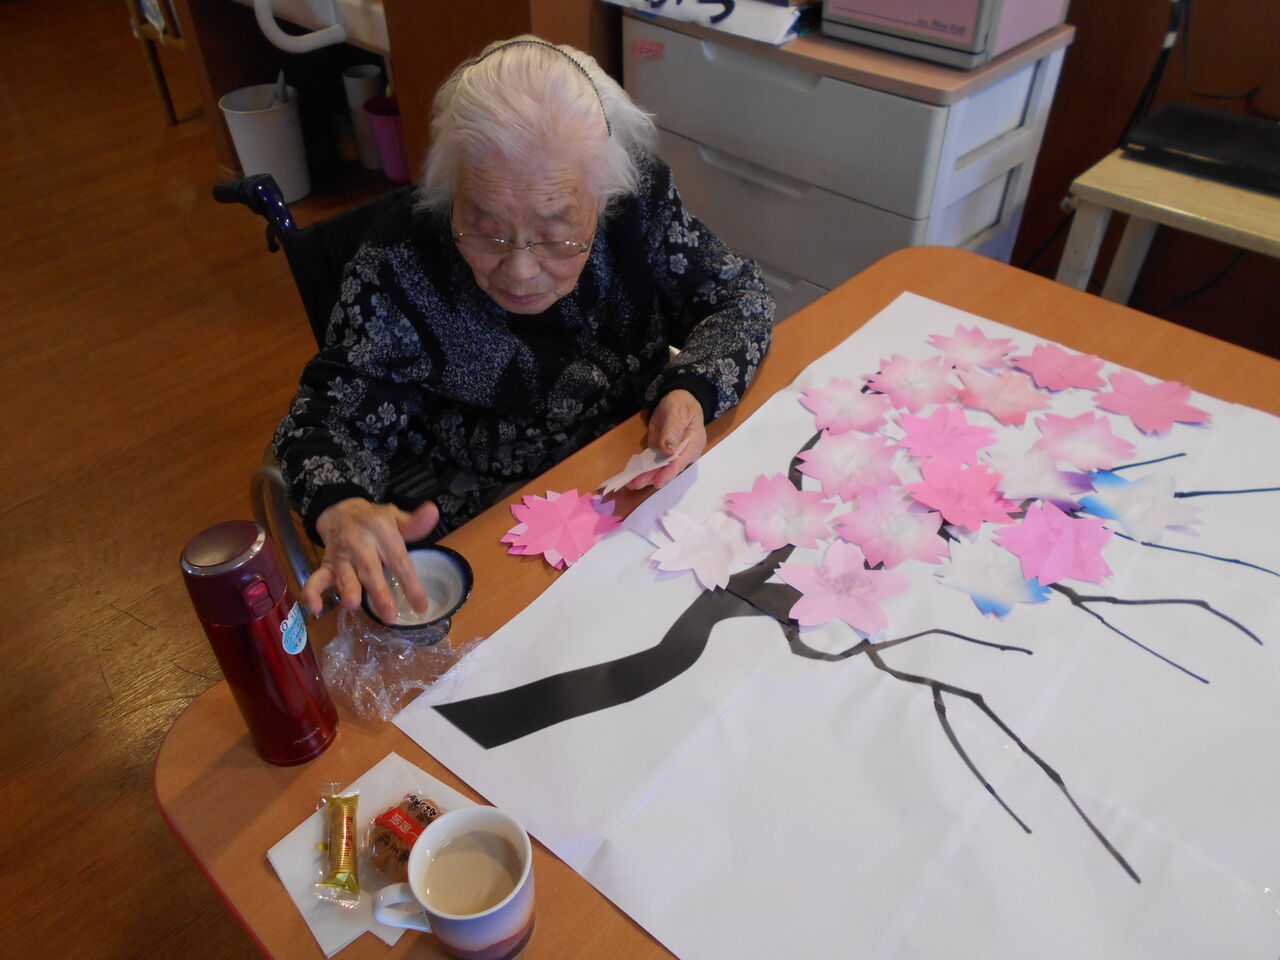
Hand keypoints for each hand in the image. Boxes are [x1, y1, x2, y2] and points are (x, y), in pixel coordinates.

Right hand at [302, 498, 439, 620]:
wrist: (339, 510)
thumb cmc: (375, 521)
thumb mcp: (396, 518)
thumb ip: (414, 523)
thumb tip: (434, 512)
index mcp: (381, 533)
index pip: (399, 561)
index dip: (411, 584)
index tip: (421, 607)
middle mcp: (360, 545)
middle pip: (371, 571)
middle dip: (379, 594)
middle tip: (389, 616)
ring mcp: (342, 557)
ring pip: (345, 576)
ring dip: (348, 591)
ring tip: (353, 605)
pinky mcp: (326, 565)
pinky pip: (316, 579)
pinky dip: (312, 593)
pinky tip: (315, 608)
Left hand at [628, 389, 706, 489]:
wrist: (678, 400)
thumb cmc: (681, 405)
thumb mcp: (677, 412)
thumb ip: (673, 430)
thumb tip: (668, 450)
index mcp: (693, 443)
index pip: (681, 461)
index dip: (669, 472)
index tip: (657, 481)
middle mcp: (684, 453)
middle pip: (669, 469)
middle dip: (653, 478)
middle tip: (637, 484)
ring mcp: (671, 454)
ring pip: (659, 468)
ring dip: (646, 476)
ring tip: (631, 483)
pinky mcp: (661, 452)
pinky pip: (652, 462)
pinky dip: (643, 469)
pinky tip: (632, 476)